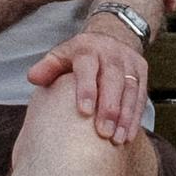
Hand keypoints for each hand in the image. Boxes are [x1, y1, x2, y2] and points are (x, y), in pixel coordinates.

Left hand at [24, 15, 149, 145]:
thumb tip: (33, 78)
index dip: (87, 89)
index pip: (88, 68)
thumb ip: (48, 67)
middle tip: (103, 133)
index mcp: (88, 49)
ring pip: (130, 90)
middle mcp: (111, 54)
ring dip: (125, 116)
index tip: (84, 112)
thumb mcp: (61, 55)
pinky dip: (136, 117)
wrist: (111, 36)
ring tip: (118, 139)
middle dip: (110, 108)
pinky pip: (141, 96)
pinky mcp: (142, 72)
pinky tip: (129, 136)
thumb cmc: (79, 55)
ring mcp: (129, 63)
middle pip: (113, 80)